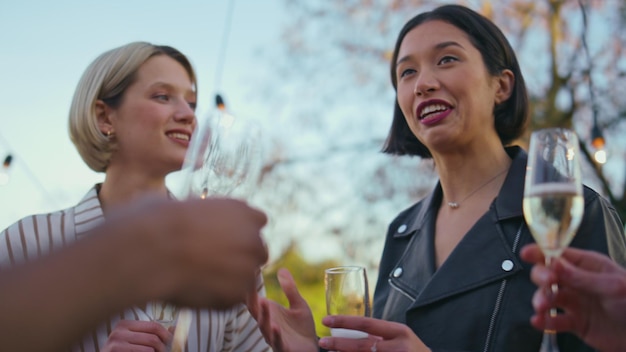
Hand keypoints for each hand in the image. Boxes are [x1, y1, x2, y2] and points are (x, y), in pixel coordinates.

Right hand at [101, 320, 170, 351]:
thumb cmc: (121, 351)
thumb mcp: (136, 340)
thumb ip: (152, 334)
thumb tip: (174, 329)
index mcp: (125, 324)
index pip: (154, 326)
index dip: (167, 335)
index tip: (173, 342)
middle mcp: (119, 331)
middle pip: (153, 338)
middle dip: (164, 347)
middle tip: (167, 351)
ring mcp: (115, 343)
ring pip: (149, 349)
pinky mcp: (114, 351)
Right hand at [110, 197, 268, 309]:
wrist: (150, 249)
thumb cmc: (156, 222)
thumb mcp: (185, 204)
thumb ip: (205, 215)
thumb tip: (196, 217)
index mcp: (242, 210)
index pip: (256, 222)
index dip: (239, 232)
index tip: (223, 239)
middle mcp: (252, 237)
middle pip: (258, 251)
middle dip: (241, 257)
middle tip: (213, 264)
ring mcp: (248, 267)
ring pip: (247, 277)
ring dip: (230, 280)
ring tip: (198, 278)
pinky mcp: (237, 294)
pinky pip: (232, 298)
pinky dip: (218, 298)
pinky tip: (193, 290)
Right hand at [247, 268, 317, 351]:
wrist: (312, 348)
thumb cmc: (301, 328)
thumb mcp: (298, 304)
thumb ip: (290, 289)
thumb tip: (282, 269)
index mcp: (269, 313)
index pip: (254, 300)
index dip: (250, 288)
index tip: (250, 272)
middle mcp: (267, 324)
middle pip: (256, 312)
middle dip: (252, 299)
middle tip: (249, 284)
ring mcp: (273, 337)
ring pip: (264, 327)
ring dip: (263, 315)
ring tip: (263, 302)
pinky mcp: (283, 347)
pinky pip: (277, 342)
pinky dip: (275, 335)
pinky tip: (275, 327)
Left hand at [319, 315, 430, 351]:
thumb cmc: (413, 351)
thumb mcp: (402, 338)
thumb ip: (381, 335)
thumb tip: (350, 332)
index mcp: (399, 331)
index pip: (367, 323)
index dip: (344, 321)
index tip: (327, 320)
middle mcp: (398, 347)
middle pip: (362, 345)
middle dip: (339, 344)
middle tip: (322, 343)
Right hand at [521, 243, 625, 351]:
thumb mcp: (612, 286)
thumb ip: (581, 277)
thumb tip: (553, 264)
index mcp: (587, 265)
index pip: (558, 254)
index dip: (541, 252)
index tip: (526, 253)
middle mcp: (577, 281)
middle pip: (548, 274)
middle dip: (542, 278)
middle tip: (547, 284)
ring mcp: (575, 302)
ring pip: (548, 297)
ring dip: (541, 300)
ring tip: (542, 307)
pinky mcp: (575, 323)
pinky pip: (555, 321)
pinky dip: (544, 322)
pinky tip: (539, 321)